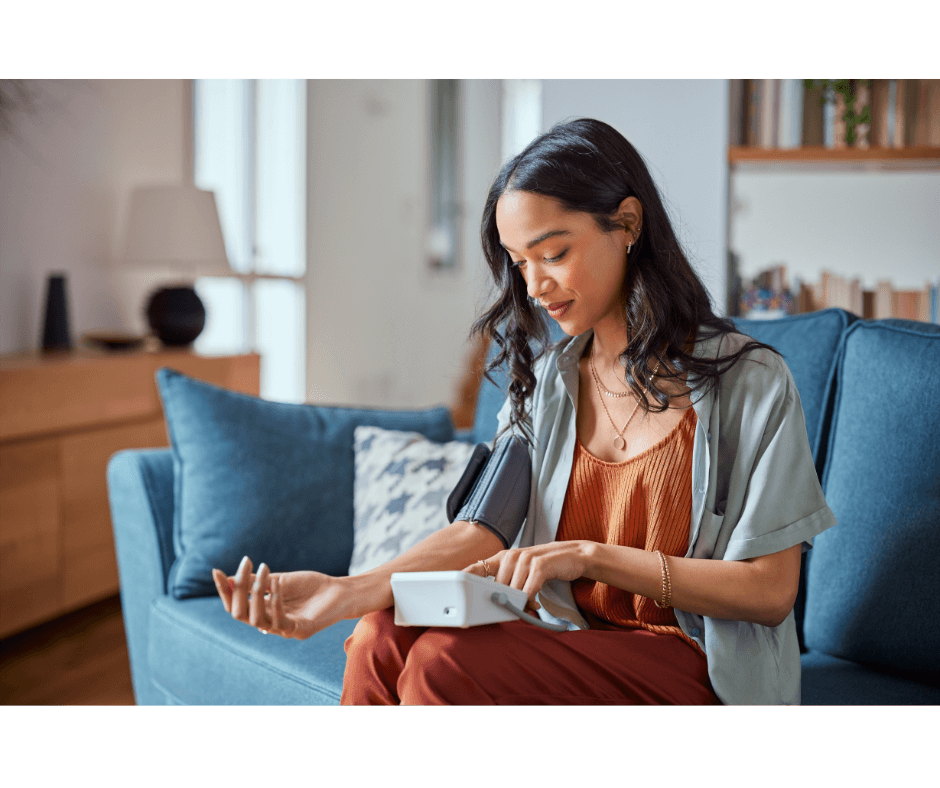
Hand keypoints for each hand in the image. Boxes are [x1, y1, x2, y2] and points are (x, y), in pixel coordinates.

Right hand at [211, 556, 350, 639]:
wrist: (340, 591)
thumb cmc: (310, 586)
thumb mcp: (279, 580)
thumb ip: (256, 583)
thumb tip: (228, 579)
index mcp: (262, 612)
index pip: (234, 605)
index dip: (224, 590)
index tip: (216, 571)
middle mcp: (269, 624)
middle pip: (239, 614)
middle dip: (237, 589)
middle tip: (246, 565)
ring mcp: (283, 630)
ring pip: (256, 619)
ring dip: (256, 593)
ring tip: (263, 570)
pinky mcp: (299, 631)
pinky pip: (280, 622)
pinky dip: (276, 602)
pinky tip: (278, 585)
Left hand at [462, 541, 592, 612]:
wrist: (573, 556)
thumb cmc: (544, 567)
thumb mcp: (522, 571)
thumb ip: (507, 583)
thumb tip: (492, 603)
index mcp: (503, 557)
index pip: (477, 567)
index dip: (464, 578)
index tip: (453, 588)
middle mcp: (512, 555)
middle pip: (496, 586)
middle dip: (504, 601)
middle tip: (513, 609)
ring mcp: (525, 559)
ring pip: (512, 590)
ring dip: (519, 603)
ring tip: (528, 606)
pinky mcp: (540, 566)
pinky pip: (528, 590)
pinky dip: (530, 601)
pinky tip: (534, 604)